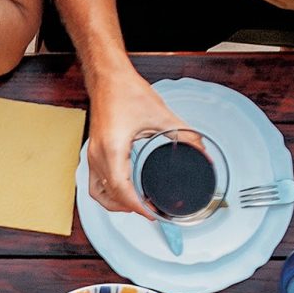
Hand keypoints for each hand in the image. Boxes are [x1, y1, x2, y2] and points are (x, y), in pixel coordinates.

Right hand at [86, 69, 200, 215]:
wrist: (108, 78)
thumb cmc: (127, 92)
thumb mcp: (161, 115)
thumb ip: (184, 135)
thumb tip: (201, 150)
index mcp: (113, 148)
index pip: (121, 190)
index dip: (137, 207)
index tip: (152, 214)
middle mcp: (98, 155)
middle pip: (109, 196)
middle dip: (130, 208)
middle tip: (150, 211)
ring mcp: (92, 155)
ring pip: (98, 193)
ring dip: (115, 204)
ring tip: (136, 206)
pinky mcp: (92, 152)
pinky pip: (95, 183)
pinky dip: (108, 193)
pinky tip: (123, 192)